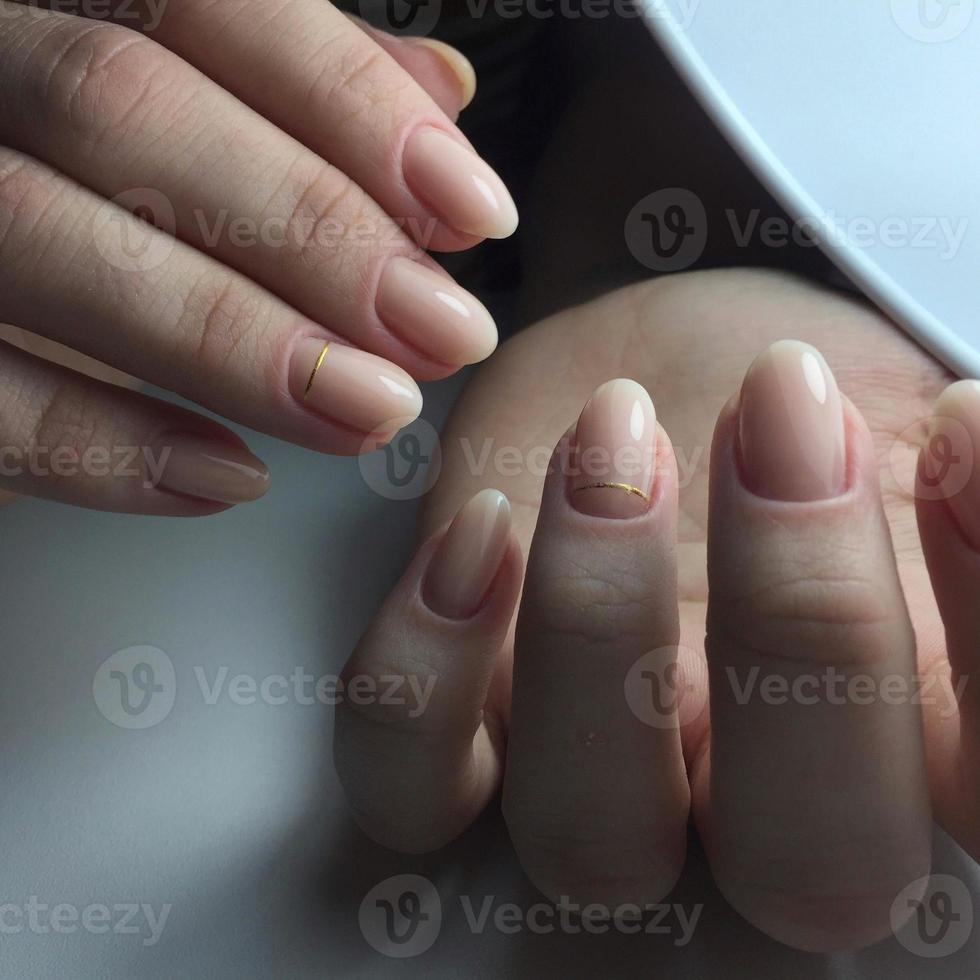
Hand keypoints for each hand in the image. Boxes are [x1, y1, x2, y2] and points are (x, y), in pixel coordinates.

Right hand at [0, 0, 513, 513]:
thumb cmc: (85, 193)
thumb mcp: (194, 121)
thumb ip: (298, 96)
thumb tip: (442, 92)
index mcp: (52, 2)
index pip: (205, 3)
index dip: (350, 105)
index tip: (472, 213)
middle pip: (121, 108)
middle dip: (310, 231)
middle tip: (438, 331)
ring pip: (41, 234)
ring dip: (232, 341)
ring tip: (369, 410)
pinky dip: (100, 443)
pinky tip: (227, 475)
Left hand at [334, 269, 978, 952]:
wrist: (652, 372)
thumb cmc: (778, 404)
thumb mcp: (883, 417)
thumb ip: (924, 482)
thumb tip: (969, 436)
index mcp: (898, 749)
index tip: (953, 418)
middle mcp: (749, 804)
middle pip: (809, 870)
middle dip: (805, 627)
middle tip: (781, 420)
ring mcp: (595, 781)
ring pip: (592, 840)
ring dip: (600, 631)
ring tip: (620, 439)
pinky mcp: (466, 732)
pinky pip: (411, 782)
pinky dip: (426, 672)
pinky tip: (483, 526)